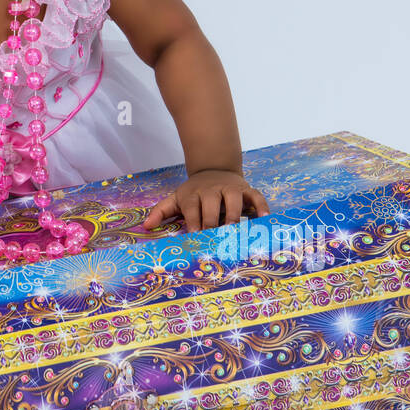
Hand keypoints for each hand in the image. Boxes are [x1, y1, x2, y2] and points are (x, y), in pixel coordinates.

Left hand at [141, 169, 269, 232]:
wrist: (214, 170)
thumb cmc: (194, 193)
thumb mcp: (176, 199)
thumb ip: (161, 211)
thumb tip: (146, 226)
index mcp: (193, 194)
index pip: (192, 208)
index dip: (193, 222)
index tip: (194, 237)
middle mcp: (212, 190)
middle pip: (211, 204)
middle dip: (212, 221)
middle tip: (215, 239)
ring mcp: (230, 188)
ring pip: (233, 198)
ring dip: (233, 215)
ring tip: (234, 232)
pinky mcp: (246, 189)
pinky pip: (256, 196)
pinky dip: (261, 206)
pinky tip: (263, 219)